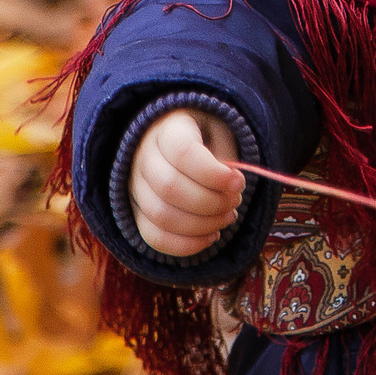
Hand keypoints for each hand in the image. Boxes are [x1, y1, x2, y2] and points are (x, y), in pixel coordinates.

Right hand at [132, 107, 245, 257]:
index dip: (214, 174)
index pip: (183, 153)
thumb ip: (227, 157)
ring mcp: (136, 186)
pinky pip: (154, 237)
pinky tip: (211, 236)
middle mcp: (143, 157)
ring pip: (161, 216)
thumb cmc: (208, 136)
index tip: (239, 182)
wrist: (181, 142)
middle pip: (170, 188)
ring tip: (227, 217)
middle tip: (235, 201)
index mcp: (167, 129)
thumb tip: (230, 189)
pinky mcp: (137, 212)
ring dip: (202, 225)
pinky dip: (186, 245)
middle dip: (211, 202)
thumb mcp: (222, 132)